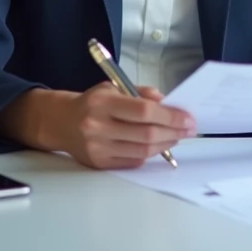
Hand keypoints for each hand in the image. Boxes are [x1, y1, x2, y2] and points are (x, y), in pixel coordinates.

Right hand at [53, 83, 195, 169]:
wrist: (62, 122)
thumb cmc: (92, 102)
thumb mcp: (114, 87)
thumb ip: (142, 93)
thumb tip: (169, 104)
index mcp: (103, 102)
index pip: (144, 111)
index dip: (170, 116)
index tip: (188, 117)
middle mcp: (98, 126)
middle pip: (146, 133)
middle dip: (173, 132)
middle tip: (189, 129)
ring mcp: (98, 148)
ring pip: (142, 150)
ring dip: (165, 144)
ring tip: (177, 136)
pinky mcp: (99, 163)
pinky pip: (133, 161)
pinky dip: (150, 153)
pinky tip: (159, 145)